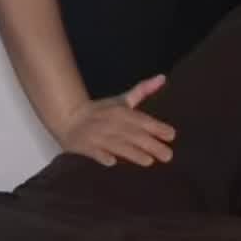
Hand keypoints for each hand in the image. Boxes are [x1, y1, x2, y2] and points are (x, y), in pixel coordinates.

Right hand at [58, 78, 175, 167]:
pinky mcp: (85, 147)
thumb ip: (143, 90)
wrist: (70, 117)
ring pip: (117, 145)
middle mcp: (111, 123)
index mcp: (121, 111)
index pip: (142, 120)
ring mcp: (98, 136)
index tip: (171, 135)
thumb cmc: (101, 111)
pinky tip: (112, 162)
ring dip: (132, 152)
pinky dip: (101, 156)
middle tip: (168, 156)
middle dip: (151, 145)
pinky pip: (94, 152)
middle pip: (133, 135)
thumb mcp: (122, 100)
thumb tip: (163, 78)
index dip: (157, 127)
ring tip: (149, 161)